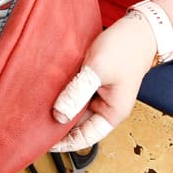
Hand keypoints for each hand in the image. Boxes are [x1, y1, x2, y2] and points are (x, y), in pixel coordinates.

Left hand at [50, 13, 157, 151]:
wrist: (139, 29)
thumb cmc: (125, 49)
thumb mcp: (98, 70)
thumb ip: (77, 92)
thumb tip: (58, 115)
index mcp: (112, 113)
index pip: (85, 137)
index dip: (64, 142)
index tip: (42, 140)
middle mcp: (105, 107)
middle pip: (77, 123)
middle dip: (58, 122)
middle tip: (34, 120)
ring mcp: (99, 94)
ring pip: (74, 106)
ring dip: (59, 105)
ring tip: (37, 104)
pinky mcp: (93, 81)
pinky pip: (75, 91)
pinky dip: (63, 91)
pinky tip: (48, 87)